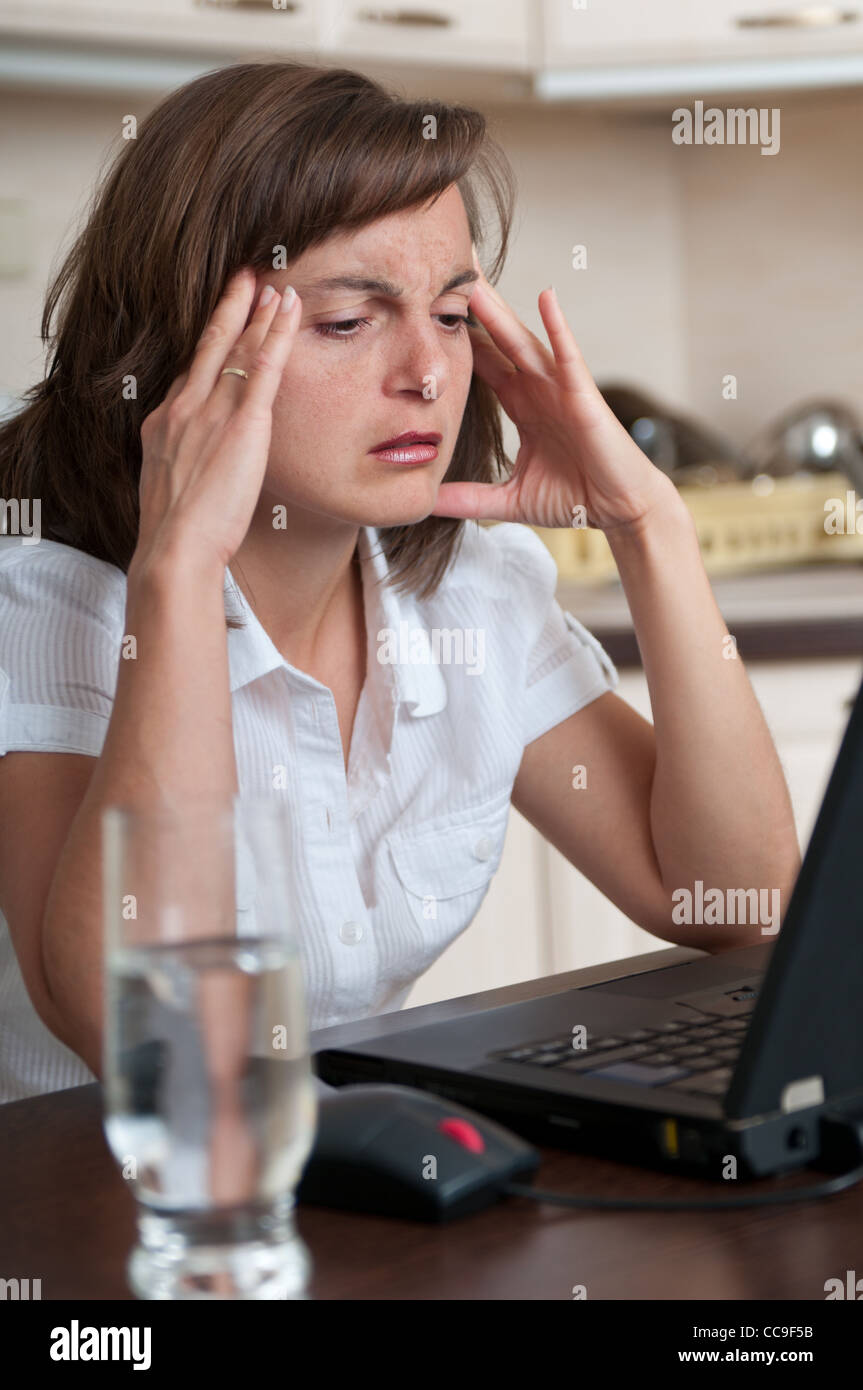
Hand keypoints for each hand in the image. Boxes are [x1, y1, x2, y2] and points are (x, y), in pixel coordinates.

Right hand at [134, 267, 300, 571]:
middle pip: (210, 345)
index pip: (192, 372)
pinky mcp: (242, 421)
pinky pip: (264, 365)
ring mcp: (211, 410)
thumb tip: (201, 468)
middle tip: (246, 275)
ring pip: (239, 348)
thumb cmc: (176, 535)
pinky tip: (288, 308)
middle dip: (230, 307)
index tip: (223, 319)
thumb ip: (186, 465)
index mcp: (165, 422)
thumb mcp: (171, 489)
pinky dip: (276, 332)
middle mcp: (184, 406)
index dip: (210, 343)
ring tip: (274, 284)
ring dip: (259, 312)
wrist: (174, 546)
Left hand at [432, 249, 677, 532]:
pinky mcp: (584, 396)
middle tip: (440, 273)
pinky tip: (546, 297)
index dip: (453, 339)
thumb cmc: (574, 498)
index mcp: (521, 405)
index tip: (419, 313)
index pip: (481, 364)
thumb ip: (468, 499)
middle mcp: (538, 388)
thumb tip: (424, 505)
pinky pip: (569, 355)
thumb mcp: (509, 500)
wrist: (619, 511)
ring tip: (474, 277)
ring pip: (523, 341)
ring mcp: (561, 388)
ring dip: (500, 310)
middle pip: (496, 341)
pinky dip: (558, 326)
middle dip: (471, 310)